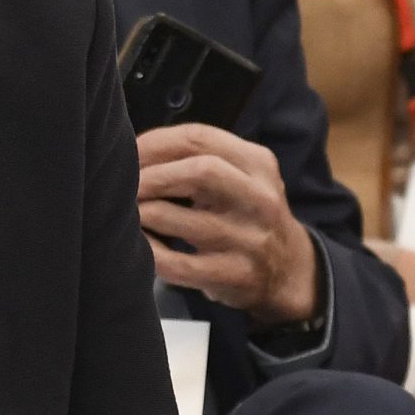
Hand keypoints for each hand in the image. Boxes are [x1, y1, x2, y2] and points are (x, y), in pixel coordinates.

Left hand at [136, 124, 317, 324]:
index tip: (129, 153)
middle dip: (151, 176)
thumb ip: (200, 158)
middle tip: (125, 186)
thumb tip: (133, 152)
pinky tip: (139, 244)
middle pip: (199, 171)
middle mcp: (259, 199)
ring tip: (126, 213)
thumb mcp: (242, 176)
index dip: (155, 143)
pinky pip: (179, 264)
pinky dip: (150, 252)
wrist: (289, 270)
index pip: (200, 138)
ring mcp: (249, 239)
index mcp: (258, 164)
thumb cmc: (247, 214)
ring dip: (142, 213)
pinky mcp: (235, 275)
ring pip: (180, 218)